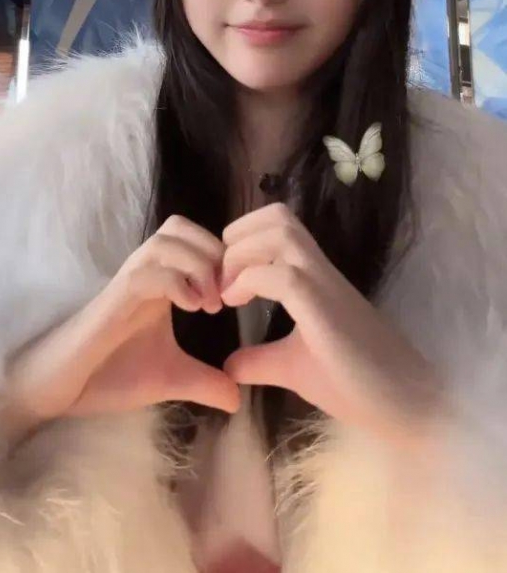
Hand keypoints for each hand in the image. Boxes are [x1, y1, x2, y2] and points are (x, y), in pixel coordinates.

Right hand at [0, 215, 240, 442]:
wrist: (62, 389)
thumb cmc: (111, 375)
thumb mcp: (171, 379)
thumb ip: (204, 382)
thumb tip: (237, 400)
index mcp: (159, 282)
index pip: (192, 237)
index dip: (221, 254)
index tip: (236, 293)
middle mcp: (143, 274)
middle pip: (179, 226)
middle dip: (213, 251)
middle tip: (226, 293)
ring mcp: (126, 283)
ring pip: (165, 241)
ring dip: (198, 265)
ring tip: (209, 305)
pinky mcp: (113, 301)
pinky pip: (146, 273)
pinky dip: (176, 283)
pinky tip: (191, 309)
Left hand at [219, 203, 442, 452]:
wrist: (402, 405)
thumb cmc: (352, 382)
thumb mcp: (291, 366)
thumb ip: (259, 359)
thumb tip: (228, 366)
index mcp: (312, 277)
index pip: (277, 226)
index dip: (241, 239)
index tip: (222, 277)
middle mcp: (319, 270)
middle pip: (276, 216)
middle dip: (236, 236)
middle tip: (219, 278)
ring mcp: (324, 284)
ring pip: (280, 232)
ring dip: (241, 253)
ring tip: (227, 290)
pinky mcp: (325, 307)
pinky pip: (283, 275)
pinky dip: (249, 280)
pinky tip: (235, 304)